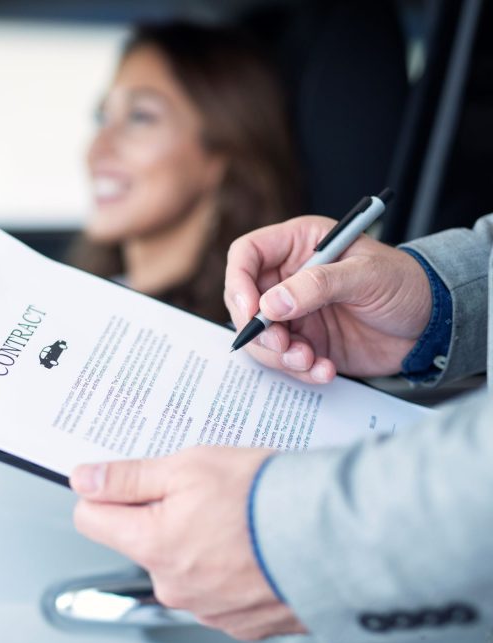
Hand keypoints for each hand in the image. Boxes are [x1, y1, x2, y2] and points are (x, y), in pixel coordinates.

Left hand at [71, 447, 306, 640]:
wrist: (337, 540)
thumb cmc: (266, 498)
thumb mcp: (188, 467)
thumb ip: (128, 477)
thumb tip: (83, 480)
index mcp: (151, 545)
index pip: (90, 519)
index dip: (107, 493)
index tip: (129, 481)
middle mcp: (172, 585)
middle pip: (139, 541)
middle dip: (159, 515)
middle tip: (202, 492)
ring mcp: (206, 609)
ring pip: (180, 564)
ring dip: (197, 542)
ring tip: (237, 517)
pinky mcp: (240, 622)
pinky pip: (216, 588)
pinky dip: (228, 567)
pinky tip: (254, 545)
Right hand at [224, 216, 432, 382]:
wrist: (432, 325)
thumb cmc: (406, 284)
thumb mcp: (366, 275)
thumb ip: (317, 285)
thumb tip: (272, 304)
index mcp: (298, 245)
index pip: (246, 255)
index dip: (238, 282)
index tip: (252, 310)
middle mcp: (288, 278)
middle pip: (244, 301)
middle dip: (258, 329)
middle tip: (282, 345)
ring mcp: (294, 312)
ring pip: (260, 336)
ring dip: (279, 356)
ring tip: (309, 360)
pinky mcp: (304, 342)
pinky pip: (283, 360)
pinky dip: (299, 370)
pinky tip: (324, 369)